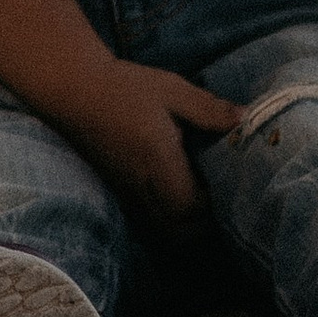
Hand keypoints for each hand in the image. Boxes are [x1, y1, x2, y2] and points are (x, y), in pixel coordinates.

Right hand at [51, 59, 240, 217]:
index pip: (191, 208)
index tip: (227, 187)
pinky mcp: (115, 186)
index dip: (213, 207)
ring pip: (159, 227)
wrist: (72, 86)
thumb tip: (245, 119)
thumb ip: (207, 108)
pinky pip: (144, 216)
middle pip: (176, 231)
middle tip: (216, 201)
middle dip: (200, 226)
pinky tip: (171, 192)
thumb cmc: (123, 85)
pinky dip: (163, 216)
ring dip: (181, 224)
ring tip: (196, 199)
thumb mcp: (170, 89)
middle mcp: (141, 183)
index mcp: (158, 162)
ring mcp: (125, 188)